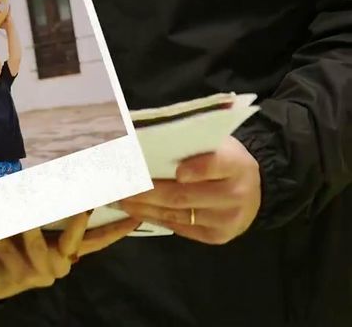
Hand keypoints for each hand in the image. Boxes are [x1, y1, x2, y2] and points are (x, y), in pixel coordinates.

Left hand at [0, 212, 138, 300]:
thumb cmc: (15, 240)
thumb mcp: (36, 221)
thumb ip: (52, 206)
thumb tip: (67, 171)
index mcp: (70, 250)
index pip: (99, 239)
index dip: (117, 229)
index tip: (135, 216)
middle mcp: (62, 263)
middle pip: (77, 241)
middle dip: (77, 222)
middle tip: (81, 205)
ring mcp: (44, 273)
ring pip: (38, 246)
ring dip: (27, 226)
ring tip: (19, 210)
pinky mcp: (23, 278)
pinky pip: (13, 253)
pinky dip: (3, 240)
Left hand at [118, 136, 260, 244]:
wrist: (254, 191)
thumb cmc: (226, 159)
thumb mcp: (219, 143)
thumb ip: (193, 142)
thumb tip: (148, 138)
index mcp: (236, 163)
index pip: (217, 164)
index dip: (196, 168)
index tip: (174, 169)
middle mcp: (235, 195)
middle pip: (185, 195)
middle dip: (148, 191)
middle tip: (121, 183)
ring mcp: (226, 220)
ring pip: (177, 214)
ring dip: (144, 207)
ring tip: (120, 198)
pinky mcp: (216, 237)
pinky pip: (180, 228)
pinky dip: (155, 218)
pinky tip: (136, 210)